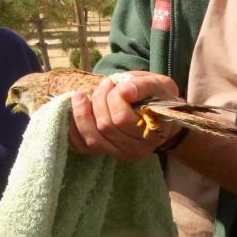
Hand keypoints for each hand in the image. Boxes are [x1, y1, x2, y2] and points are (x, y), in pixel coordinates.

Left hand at [68, 71, 182, 159]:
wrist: (163, 115)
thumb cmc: (159, 97)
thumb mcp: (159, 84)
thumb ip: (142, 86)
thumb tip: (123, 91)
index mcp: (153, 132)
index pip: (122, 118)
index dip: (114, 97)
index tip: (118, 83)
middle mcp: (137, 149)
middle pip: (105, 126)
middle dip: (99, 99)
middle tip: (106, 84)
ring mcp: (121, 153)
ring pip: (92, 138)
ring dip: (83, 113)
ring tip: (83, 96)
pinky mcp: (107, 153)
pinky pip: (83, 147)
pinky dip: (73, 130)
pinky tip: (73, 113)